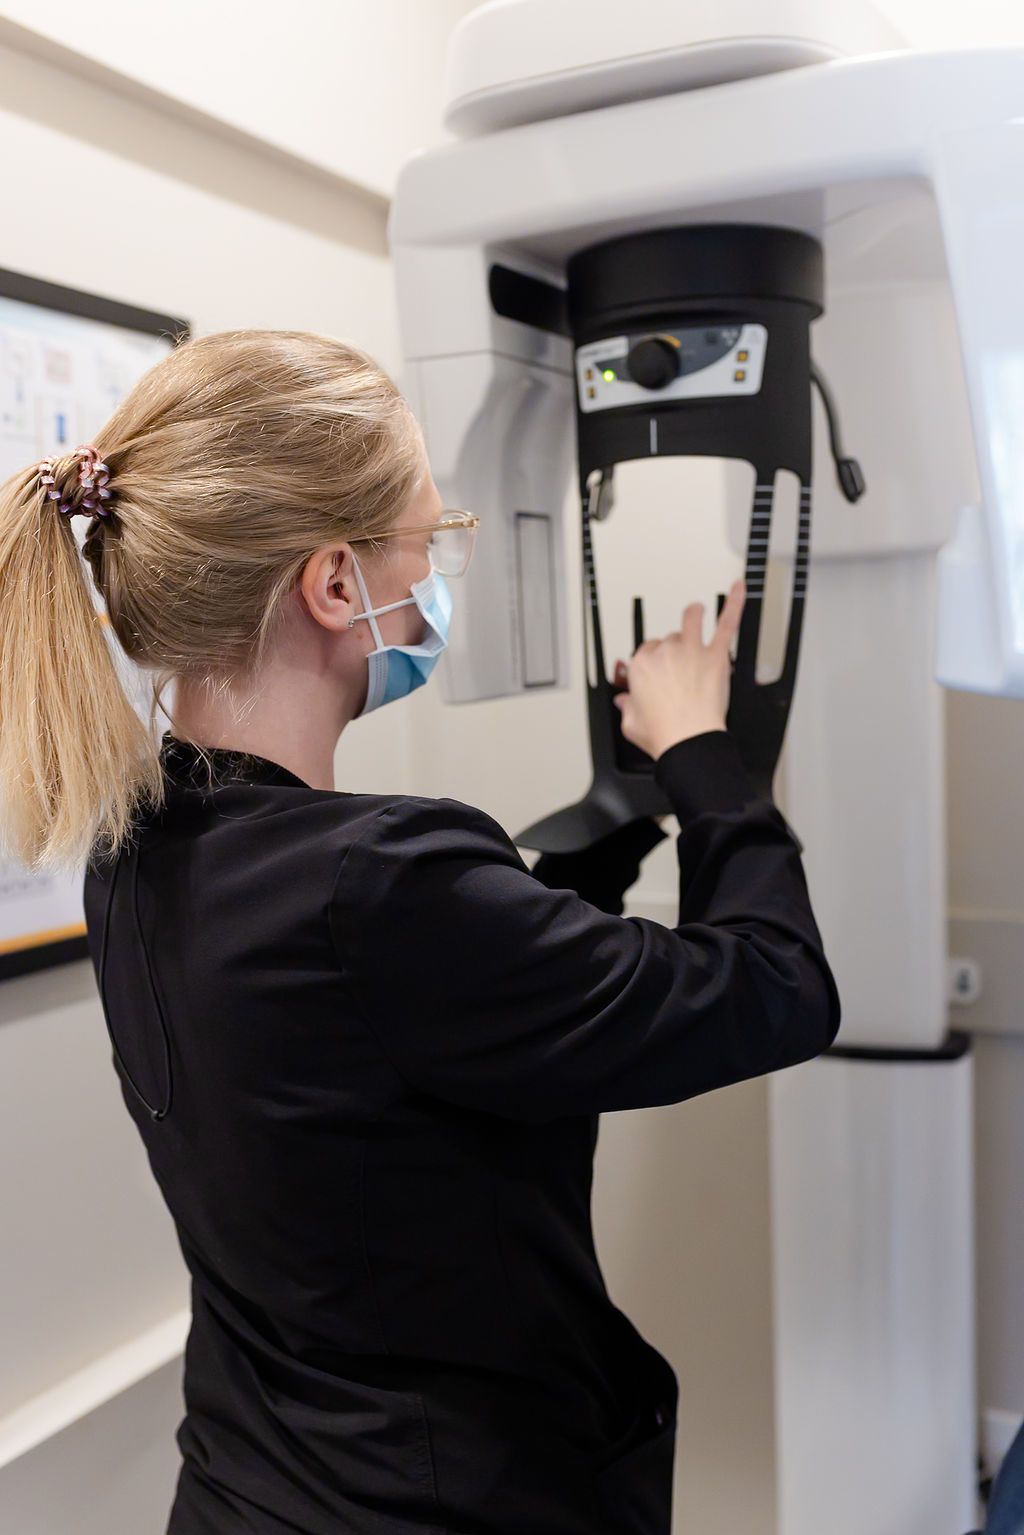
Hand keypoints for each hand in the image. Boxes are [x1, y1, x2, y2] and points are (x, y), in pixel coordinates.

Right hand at [612, 580, 744, 761]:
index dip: (655, 659)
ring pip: (691, 619)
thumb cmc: (662, 733)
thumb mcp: (630, 724)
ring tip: (696, 612)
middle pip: (669, 638)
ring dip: (693, 614)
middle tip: (681, 664)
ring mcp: (691, 651)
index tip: (659, 669)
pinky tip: (738, 588)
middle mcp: (665, 652)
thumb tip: (624, 702)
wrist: (688, 740)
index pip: (647, 650)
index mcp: (641, 665)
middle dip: (674, 647)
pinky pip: (727, 623)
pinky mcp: (715, 656)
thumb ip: (627, 707)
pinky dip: (734, 603)